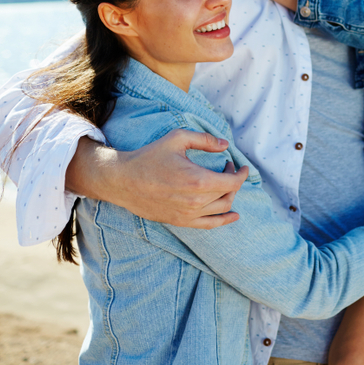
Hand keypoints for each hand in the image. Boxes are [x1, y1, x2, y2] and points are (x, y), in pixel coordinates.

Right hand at [68, 130, 248, 228]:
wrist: (122, 181)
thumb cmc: (149, 157)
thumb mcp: (177, 139)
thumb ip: (204, 140)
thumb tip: (225, 145)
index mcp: (198, 180)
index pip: (232, 182)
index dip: (241, 173)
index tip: (240, 165)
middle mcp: (196, 201)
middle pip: (229, 194)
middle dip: (234, 180)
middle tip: (227, 168)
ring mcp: (188, 214)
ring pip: (222, 209)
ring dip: (230, 196)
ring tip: (225, 183)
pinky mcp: (179, 221)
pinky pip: (209, 224)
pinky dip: (224, 220)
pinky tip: (234, 215)